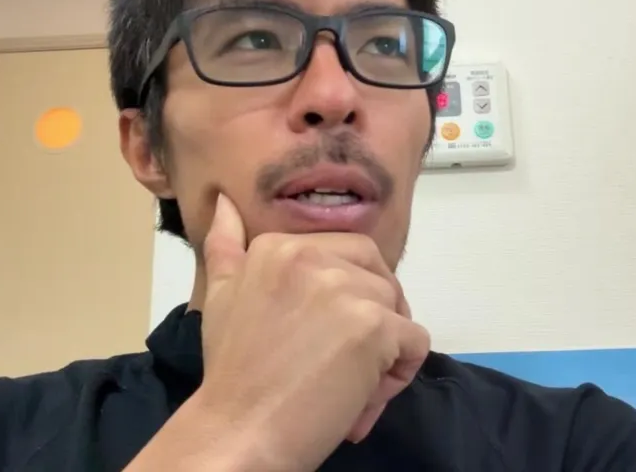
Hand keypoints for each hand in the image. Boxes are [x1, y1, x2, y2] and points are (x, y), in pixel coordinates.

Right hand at [194, 193, 429, 470]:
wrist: (239, 433)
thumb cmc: (232, 374)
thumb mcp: (220, 298)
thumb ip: (226, 247)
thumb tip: (225, 203)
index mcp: (278, 246)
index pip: (346, 255)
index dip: (344, 299)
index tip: (316, 339)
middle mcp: (312, 256)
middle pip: (378, 277)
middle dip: (374, 317)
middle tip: (344, 362)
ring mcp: (345, 289)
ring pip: (398, 311)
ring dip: (384, 353)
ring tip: (346, 388)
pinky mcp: (374, 326)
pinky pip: (415, 342)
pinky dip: (400, 374)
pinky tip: (363, 399)